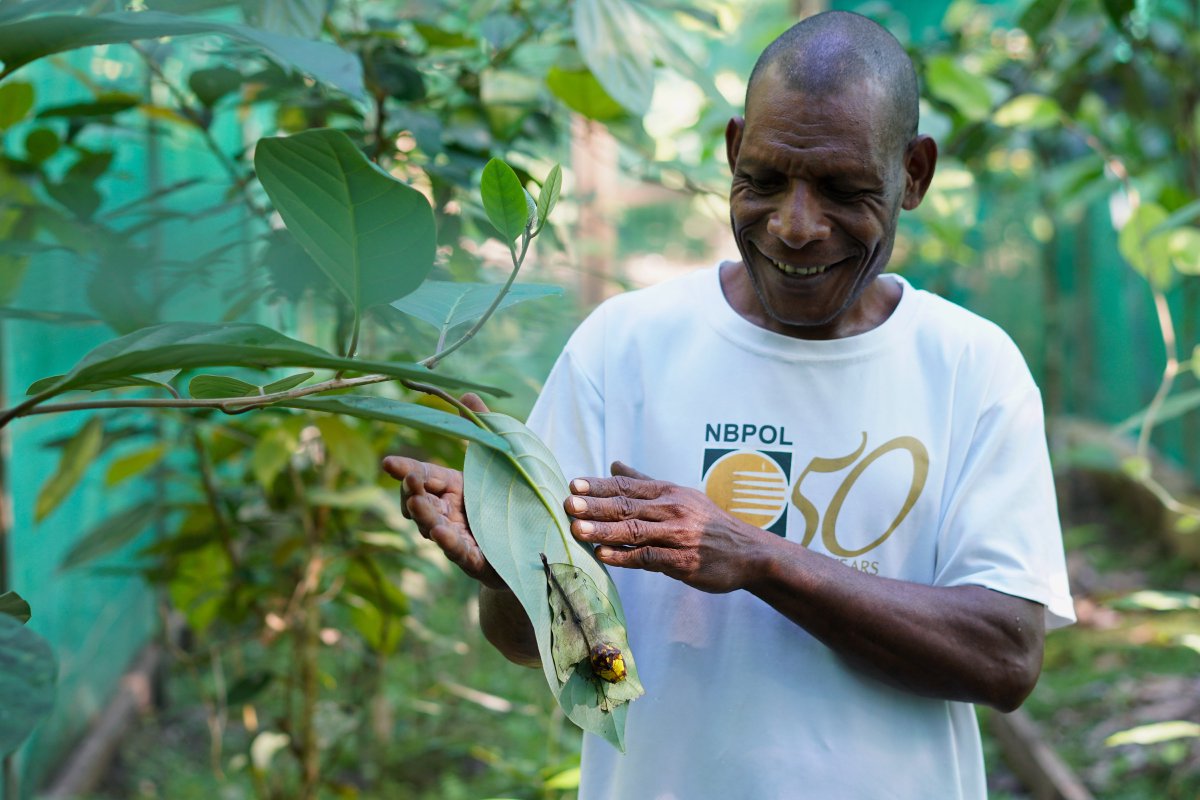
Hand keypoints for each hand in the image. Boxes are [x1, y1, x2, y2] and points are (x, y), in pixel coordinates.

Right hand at [381, 393, 505, 590]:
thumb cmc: (510, 499)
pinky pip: (459, 551)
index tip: (388, 463)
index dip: (405, 470)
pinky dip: (449, 543)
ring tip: (416, 505)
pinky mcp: (475, 560)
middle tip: (409, 481)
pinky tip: (440, 533)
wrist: (533, 545)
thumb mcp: (501, 459)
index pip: (423, 476)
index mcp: (452, 488)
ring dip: (424, 517)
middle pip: (422, 502)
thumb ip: (484, 429)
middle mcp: (449, 513)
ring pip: (434, 526)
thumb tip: (467, 393)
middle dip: (412, 492)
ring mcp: (458, 537)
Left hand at [564, 461, 769, 592]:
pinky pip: (648, 557)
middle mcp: (671, 510)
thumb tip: (614, 464)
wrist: (749, 552)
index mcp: (668, 492)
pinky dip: (625, 557)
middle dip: (595, 505)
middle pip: (627, 506)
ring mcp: (677, 536)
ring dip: (604, 531)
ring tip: (577, 530)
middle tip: (568, 504)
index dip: (600, 485)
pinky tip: (604, 556)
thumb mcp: (680, 495)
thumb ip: (644, 482)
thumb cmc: (708, 523)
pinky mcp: (682, 561)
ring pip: (634, 531)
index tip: (574, 484)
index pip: (627, 486)